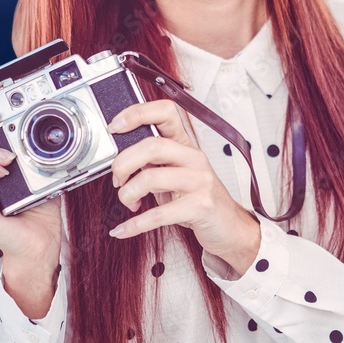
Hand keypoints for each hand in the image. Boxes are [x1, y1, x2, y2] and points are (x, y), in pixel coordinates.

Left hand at [107, 99, 260, 274]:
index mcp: (186, 144)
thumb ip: (151, 160)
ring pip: (150, 178)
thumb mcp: (174, 172)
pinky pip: (158, 215)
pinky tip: (123, 230)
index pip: (166, 112)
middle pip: (152, 146)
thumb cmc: (197, 197)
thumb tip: (118, 156)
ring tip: (128, 202)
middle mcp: (194, 158)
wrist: (228, 225)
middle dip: (123, 163)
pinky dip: (134, 224)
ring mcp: (200, 181)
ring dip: (127, 194)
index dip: (137, 114)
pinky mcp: (200, 207)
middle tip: (118, 179)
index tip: (115, 126)